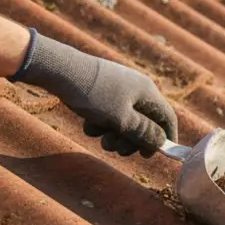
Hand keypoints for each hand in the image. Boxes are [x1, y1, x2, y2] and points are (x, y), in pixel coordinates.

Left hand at [9, 28, 177, 157]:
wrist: (57, 69)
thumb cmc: (93, 95)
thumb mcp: (121, 119)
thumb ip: (144, 133)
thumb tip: (161, 142)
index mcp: (147, 92)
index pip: (167, 118)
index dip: (165, 138)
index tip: (153, 154)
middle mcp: (136, 88)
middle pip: (144, 122)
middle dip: (131, 140)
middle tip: (119, 151)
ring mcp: (118, 88)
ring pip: (124, 120)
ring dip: (114, 135)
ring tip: (100, 139)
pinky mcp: (102, 89)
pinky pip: (108, 112)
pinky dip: (101, 123)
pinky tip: (88, 125)